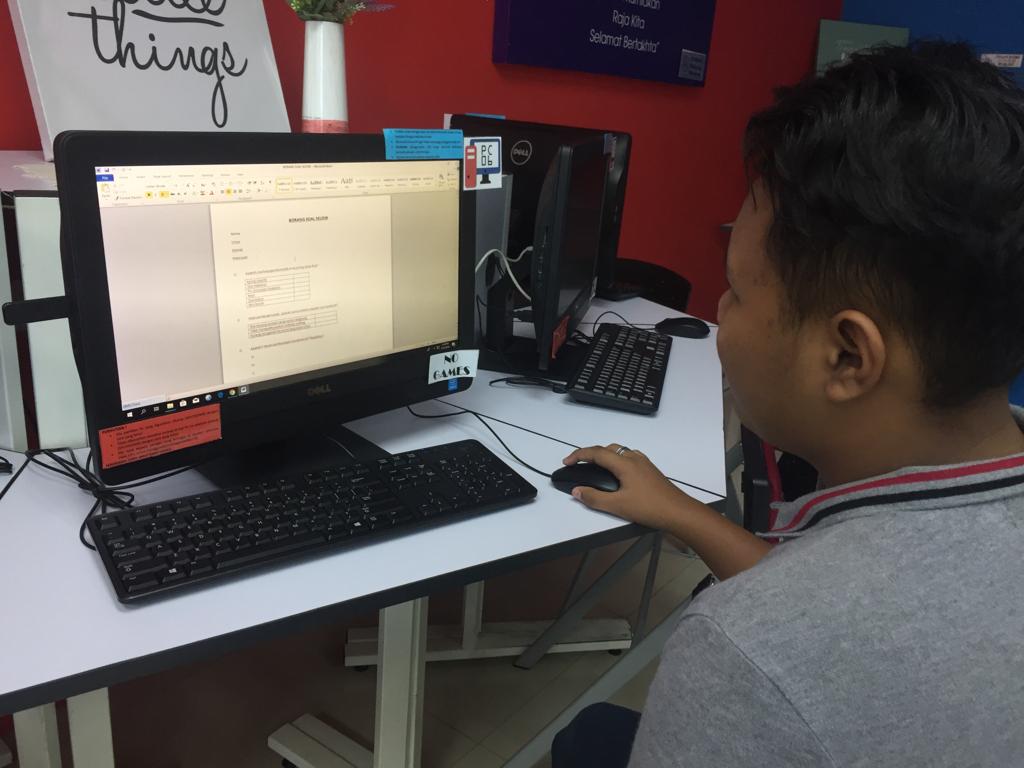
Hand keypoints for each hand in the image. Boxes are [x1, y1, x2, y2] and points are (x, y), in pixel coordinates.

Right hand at [561, 444, 692, 529]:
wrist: (679, 512)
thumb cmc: (649, 508)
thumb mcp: (617, 506)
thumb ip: (594, 498)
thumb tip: (576, 491)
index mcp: (625, 463)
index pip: (596, 452)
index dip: (579, 454)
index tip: (566, 462)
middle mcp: (634, 458)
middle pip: (607, 449)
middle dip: (590, 454)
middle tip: (578, 465)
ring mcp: (644, 463)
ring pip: (619, 452)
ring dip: (604, 456)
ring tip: (595, 469)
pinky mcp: (650, 470)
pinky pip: (628, 458)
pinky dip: (616, 461)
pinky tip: (616, 475)